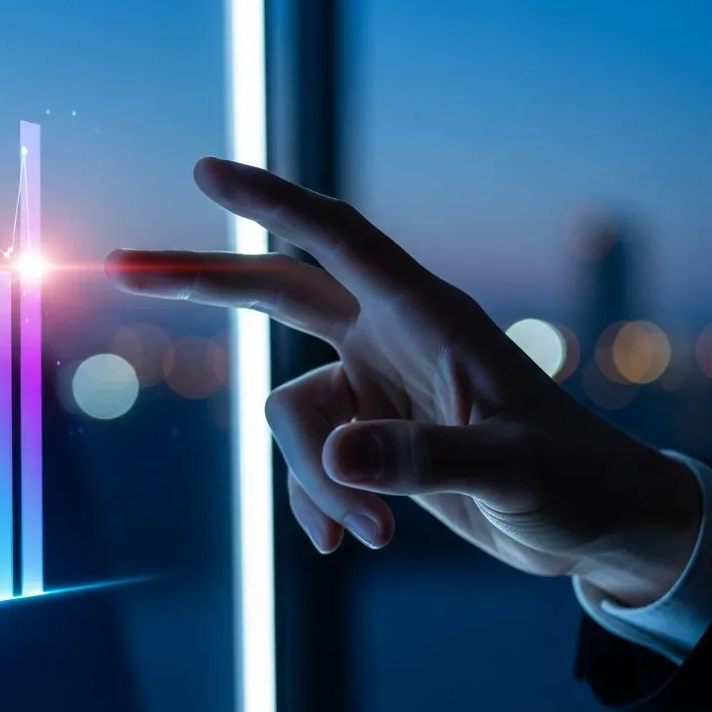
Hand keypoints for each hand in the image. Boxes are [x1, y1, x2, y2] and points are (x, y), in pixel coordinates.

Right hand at [107, 157, 702, 606]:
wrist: (591, 525)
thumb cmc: (572, 480)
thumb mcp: (509, 473)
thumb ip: (424, 461)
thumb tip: (334, 459)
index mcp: (427, 317)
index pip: (336, 239)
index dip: (269, 201)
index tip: (206, 172)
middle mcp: (389, 342)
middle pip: (276, 294)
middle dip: (201, 283)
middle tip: (119, 268)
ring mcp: (374, 390)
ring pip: (290, 420)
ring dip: (316, 484)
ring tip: (376, 533)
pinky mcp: (370, 440)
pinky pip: (307, 466)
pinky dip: (320, 505)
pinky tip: (354, 540)